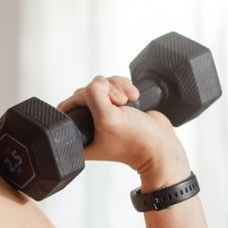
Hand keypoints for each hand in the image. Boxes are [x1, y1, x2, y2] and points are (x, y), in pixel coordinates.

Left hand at [55, 75, 185, 174]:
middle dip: (104, 91)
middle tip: (119, 103)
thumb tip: (97, 82)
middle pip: (84, 93)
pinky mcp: (117, 107)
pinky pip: (113, 86)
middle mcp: (87, 125)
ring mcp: (103, 115)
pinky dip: (124, 86)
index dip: (80, 99)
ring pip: (100, 86)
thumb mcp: (107, 118)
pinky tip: (134, 97)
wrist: (162, 146)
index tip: (99, 105)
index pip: (66, 106)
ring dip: (116, 87)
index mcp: (78, 136)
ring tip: (129, 99)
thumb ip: (94, 95)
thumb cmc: (136, 141)